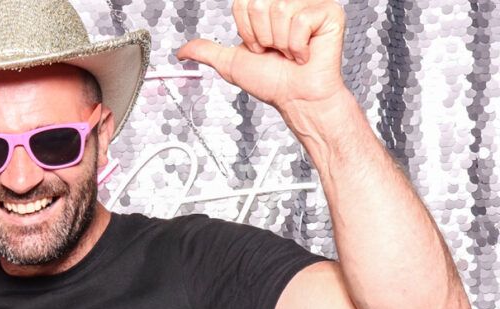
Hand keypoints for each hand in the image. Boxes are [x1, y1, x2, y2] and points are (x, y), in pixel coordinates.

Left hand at [177, 0, 347, 112]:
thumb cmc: (272, 81)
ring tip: (290, 53)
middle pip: (259, 3)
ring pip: (280, 10)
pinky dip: (298, 45)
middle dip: (261, 37)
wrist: (296, 98)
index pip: (243, 3)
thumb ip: (206, 52)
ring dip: (280, 43)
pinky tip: (304, 53)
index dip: (246, 31)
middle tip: (275, 51)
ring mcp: (310, 4)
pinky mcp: (329, 13)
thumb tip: (181, 52)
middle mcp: (289, 1)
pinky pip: (300, 21)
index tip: (258, 47)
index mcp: (269, 7)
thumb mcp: (231, 63)